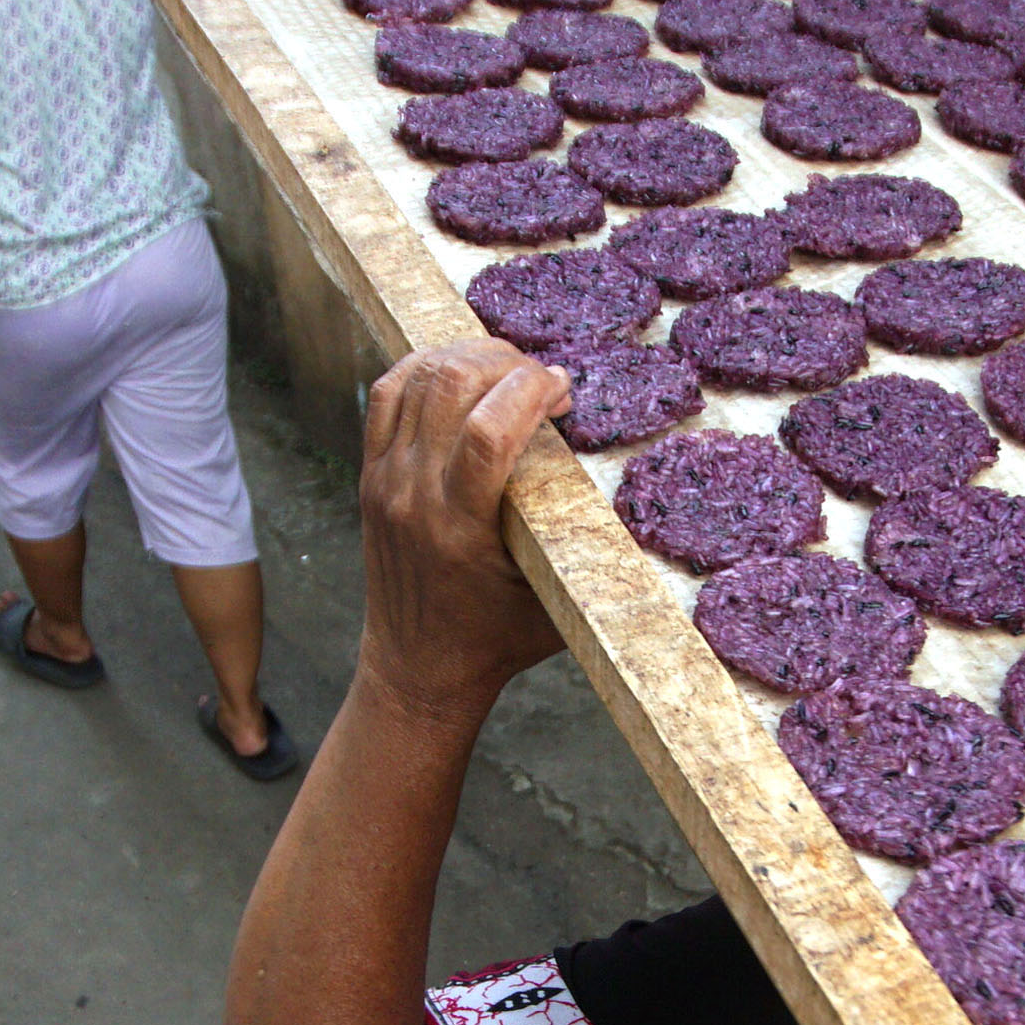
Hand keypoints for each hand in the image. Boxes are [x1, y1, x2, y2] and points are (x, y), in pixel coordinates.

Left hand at [355, 338, 568, 718]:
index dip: (533, 389)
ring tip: (507, 368)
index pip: (488, 430)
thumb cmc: (498, 638)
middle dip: (506, 361)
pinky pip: (387, 393)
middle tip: (540, 378)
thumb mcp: (558, 600)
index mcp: (460, 528)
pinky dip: (424, 365)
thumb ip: (591, 548)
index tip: (564, 389)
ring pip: (417, 378)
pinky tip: (461, 370)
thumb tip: (653, 501)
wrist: (418, 668)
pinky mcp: (371, 472)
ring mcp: (385, 480)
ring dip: (468, 355)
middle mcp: (414, 496)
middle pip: (450, 386)